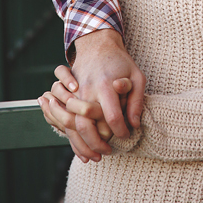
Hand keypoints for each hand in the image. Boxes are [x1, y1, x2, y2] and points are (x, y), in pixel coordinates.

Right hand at [69, 29, 145, 149]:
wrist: (97, 45)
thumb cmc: (121, 62)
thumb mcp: (137, 76)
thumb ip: (136, 100)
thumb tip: (133, 124)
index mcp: (106, 85)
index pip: (112, 116)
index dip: (120, 131)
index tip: (126, 135)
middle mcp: (88, 91)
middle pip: (86, 125)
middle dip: (97, 143)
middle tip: (108, 151)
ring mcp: (75, 94)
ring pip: (72, 126)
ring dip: (83, 145)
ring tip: (96, 156)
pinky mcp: (69, 97)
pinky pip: (66, 123)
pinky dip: (73, 140)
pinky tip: (83, 152)